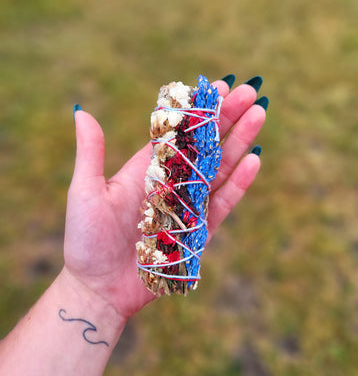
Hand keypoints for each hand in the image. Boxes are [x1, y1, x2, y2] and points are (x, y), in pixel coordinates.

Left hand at [63, 78, 265, 320]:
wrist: (99, 288)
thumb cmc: (85, 241)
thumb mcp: (84, 192)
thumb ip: (91, 153)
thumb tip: (82, 111)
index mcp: (146, 170)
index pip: (177, 133)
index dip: (197, 111)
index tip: (216, 87)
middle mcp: (170, 184)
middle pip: (204, 145)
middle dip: (226, 119)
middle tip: (249, 93)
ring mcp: (187, 207)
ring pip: (218, 169)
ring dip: (239, 143)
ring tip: (258, 116)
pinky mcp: (199, 232)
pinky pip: (222, 204)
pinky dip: (238, 183)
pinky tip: (253, 160)